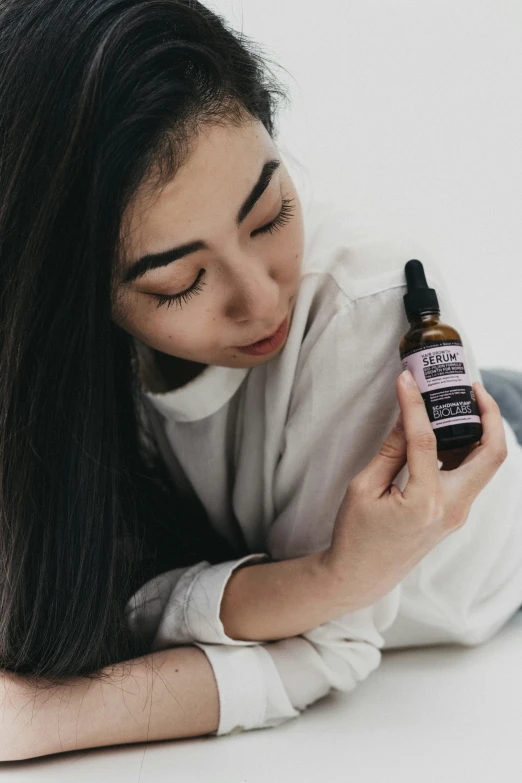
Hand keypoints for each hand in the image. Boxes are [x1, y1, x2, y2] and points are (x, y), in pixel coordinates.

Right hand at [320, 373, 507, 610]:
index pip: (427, 440)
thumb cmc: (356, 535)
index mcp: (424, 502)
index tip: (408, 380)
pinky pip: (472, 475)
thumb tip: (406, 417)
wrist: (361, 575)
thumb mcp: (364, 488)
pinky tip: (450, 431)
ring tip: (462, 403)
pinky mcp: (455, 514)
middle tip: (471, 388)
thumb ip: (390, 451)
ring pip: (488, 465)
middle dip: (488, 415)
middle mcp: (452, 508)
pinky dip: (469, 449)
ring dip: (483, 431)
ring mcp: (458, 513)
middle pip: (491, 454)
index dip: (416, 405)